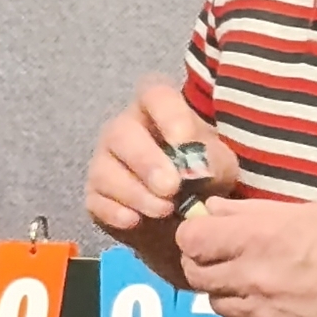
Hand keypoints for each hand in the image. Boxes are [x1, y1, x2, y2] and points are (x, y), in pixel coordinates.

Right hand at [85, 77, 239, 287]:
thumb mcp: (220, 165)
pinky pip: (96, 200)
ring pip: (105, 169)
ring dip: (134, 192)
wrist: (186, 215)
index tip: (186, 144)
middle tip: (170, 187)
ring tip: (164, 210)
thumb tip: (195, 169)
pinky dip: (114, 212)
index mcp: (158, 109)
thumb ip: (212, 161)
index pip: (156, 95)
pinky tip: (135, 220)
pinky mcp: (96, 194)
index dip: (169, 117)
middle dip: (146, 161)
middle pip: (121, 132)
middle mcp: (125, 128)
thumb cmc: (204, 176)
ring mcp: (105, 161)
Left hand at [176, 195, 316, 316]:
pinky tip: (269, 316)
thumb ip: (256, 211)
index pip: (191, 239)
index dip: (197, 234)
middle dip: (208, 263)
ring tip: (261, 286)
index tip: (211, 234)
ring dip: (230, 294)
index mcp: (261, 236)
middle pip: (196, 274)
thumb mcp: (314, 212)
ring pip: (216, 305)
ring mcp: (262, 316)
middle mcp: (253, 276)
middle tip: (233, 259)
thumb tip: (215, 210)